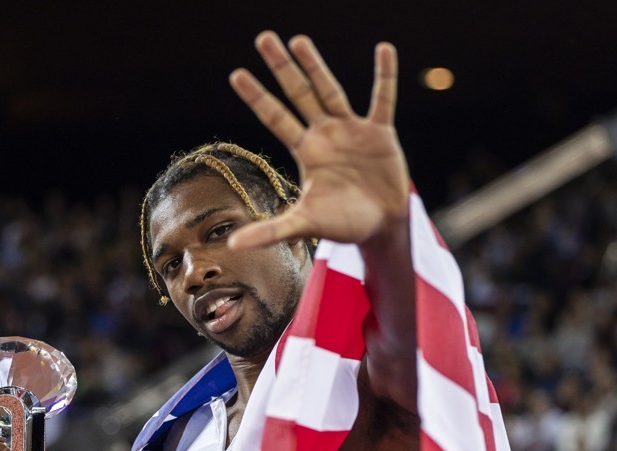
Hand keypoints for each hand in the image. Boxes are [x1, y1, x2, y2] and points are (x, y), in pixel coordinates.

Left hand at [227, 31, 408, 250]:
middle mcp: (325, 134)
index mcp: (306, 151)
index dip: (257, 96)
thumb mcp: (305, 224)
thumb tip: (232, 247)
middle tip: (263, 37)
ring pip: (331, 90)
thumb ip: (271, 231)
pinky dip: (384, 75)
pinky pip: (383, 99)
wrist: (381, 227)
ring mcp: (352, 130)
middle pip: (299, 94)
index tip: (236, 73)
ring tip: (299, 39)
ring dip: (316, 65)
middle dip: (281, 67)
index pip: (275, 117)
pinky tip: (383, 48)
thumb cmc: (342, 225)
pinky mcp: (381, 133)